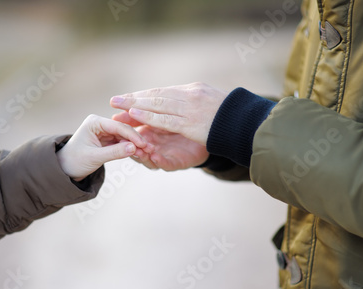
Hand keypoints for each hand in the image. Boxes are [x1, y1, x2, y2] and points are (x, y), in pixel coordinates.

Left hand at [57, 115, 152, 181]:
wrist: (64, 170)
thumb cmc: (74, 161)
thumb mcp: (94, 157)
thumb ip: (114, 152)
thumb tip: (134, 148)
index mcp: (94, 122)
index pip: (117, 126)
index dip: (132, 135)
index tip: (144, 144)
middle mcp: (100, 124)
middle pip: (124, 130)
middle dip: (136, 140)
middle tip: (150, 149)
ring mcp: (105, 132)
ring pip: (125, 137)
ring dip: (135, 145)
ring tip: (147, 153)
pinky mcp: (108, 140)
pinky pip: (123, 143)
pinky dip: (130, 149)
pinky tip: (140, 154)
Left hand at [110, 82, 226, 145]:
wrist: (247, 125)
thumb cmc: (230, 117)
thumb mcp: (211, 103)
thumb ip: (193, 102)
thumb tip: (180, 103)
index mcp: (194, 90)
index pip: (162, 92)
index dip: (143, 96)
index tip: (127, 97)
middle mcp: (190, 95)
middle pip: (156, 96)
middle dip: (133, 98)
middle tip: (114, 100)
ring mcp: (190, 108)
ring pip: (157, 105)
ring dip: (135, 106)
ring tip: (118, 105)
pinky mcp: (191, 123)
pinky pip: (165, 119)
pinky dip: (148, 117)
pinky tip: (134, 115)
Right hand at [113, 112, 208, 170]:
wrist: (210, 132)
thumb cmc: (186, 120)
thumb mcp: (169, 110)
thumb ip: (153, 106)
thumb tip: (136, 94)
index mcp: (149, 129)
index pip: (133, 127)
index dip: (123, 123)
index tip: (114, 118)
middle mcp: (153, 143)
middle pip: (136, 144)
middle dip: (128, 140)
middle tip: (118, 136)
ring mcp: (164, 154)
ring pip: (147, 157)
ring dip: (141, 153)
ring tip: (135, 148)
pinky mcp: (177, 162)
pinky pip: (167, 164)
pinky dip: (160, 161)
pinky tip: (155, 157)